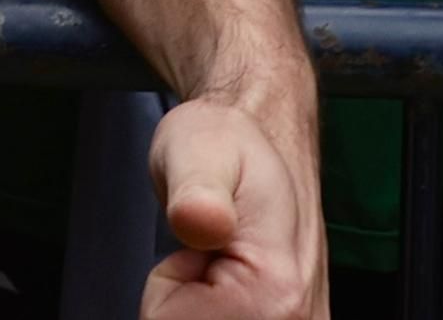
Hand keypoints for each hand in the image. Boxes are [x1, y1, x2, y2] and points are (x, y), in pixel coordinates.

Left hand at [143, 92, 327, 319]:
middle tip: (207, 252)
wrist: (265, 139)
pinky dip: (214, 309)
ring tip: (220, 261)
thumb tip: (200, 221)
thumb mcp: (197, 151)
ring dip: (200, 305)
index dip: (168, 284)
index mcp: (275, 293)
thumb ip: (196, 192)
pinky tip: (230, 280)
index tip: (195, 245)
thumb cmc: (225, 145)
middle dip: (185, 301)